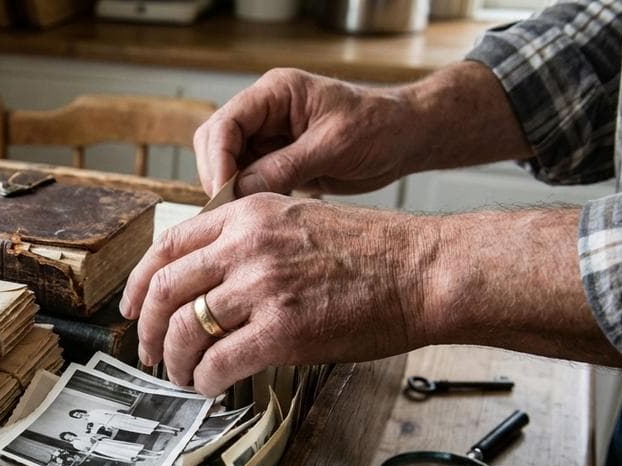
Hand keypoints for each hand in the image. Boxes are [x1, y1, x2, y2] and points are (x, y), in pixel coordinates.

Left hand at [120, 195, 430, 394]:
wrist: (423, 271)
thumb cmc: (371, 253)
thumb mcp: (297, 222)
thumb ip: (250, 241)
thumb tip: (208, 282)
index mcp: (247, 213)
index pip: (168, 244)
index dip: (138, 282)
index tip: (131, 308)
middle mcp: (246, 245)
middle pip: (164, 288)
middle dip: (148, 329)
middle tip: (150, 353)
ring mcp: (262, 287)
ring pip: (185, 328)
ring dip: (175, 360)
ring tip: (183, 376)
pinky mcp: (282, 330)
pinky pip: (218, 362)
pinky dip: (204, 380)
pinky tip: (211, 386)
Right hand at [194, 68, 417, 196]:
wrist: (405, 138)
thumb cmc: (380, 128)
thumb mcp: (335, 146)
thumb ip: (287, 166)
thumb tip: (241, 189)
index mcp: (276, 92)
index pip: (225, 123)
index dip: (218, 160)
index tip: (225, 193)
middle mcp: (265, 111)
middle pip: (216, 143)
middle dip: (218, 176)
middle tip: (230, 211)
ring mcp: (267, 136)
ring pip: (226, 165)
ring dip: (230, 190)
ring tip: (246, 217)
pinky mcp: (274, 160)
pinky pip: (246, 179)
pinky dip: (246, 198)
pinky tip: (258, 215)